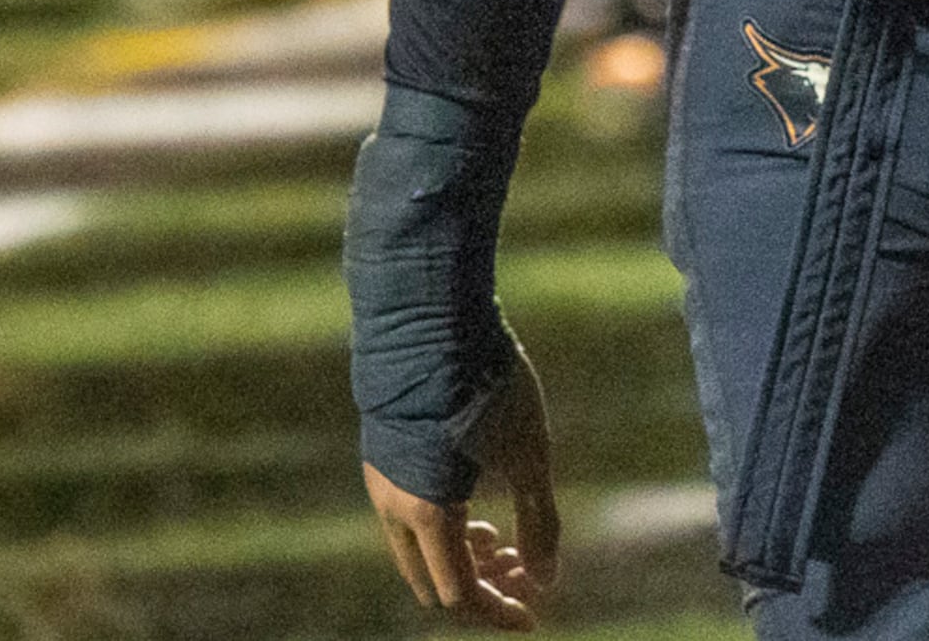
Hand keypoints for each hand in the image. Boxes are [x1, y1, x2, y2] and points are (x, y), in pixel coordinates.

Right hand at [367, 351, 559, 625]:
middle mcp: (393, 505)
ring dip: (462, 554)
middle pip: (434, 579)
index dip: (498, 613)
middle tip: (522, 568)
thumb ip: (540, 522)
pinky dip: (443, 525)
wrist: (432, 316)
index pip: (460, 595)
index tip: (533, 617)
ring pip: (418, 547)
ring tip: (500, 535)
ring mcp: (381, 479)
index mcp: (428, 513)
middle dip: (482, 585)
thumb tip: (547, 582)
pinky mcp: (381, 454)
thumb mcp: (530, 454)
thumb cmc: (488, 385)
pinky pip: (409, 514)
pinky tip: (473, 498)